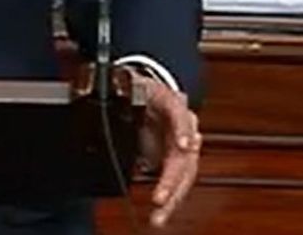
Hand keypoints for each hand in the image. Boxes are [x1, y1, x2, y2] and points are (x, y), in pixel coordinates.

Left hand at [134, 76, 199, 228]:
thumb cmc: (142, 88)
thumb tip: (117, 102)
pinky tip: (162, 211)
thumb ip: (128, 95)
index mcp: (174, 103)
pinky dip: (170, 197)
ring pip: (184, 174)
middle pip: (184, 155)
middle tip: (160, 199)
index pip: (181, 115)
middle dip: (173, 180)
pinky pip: (176, 181)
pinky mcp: (176, 159)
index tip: (185, 145)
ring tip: (160, 216)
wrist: (148, 92)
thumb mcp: (132, 86)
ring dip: (173, 196)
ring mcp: (184, 144)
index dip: (184, 130)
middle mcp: (185, 126)